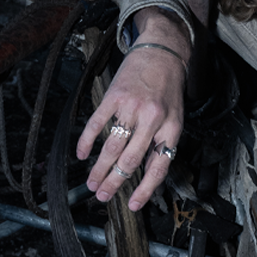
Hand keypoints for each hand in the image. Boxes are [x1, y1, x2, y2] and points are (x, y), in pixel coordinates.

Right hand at [76, 10, 190, 211]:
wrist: (161, 51)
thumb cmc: (168, 88)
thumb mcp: (175, 116)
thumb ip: (162, 142)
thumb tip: (144, 173)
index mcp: (171, 129)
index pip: (158, 167)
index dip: (145, 189)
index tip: (132, 205)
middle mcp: (152, 120)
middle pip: (130, 160)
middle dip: (114, 182)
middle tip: (101, 196)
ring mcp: (132, 107)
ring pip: (112, 146)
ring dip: (99, 168)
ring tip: (91, 182)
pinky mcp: (114, 95)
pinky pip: (97, 123)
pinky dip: (87, 140)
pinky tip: (81, 154)